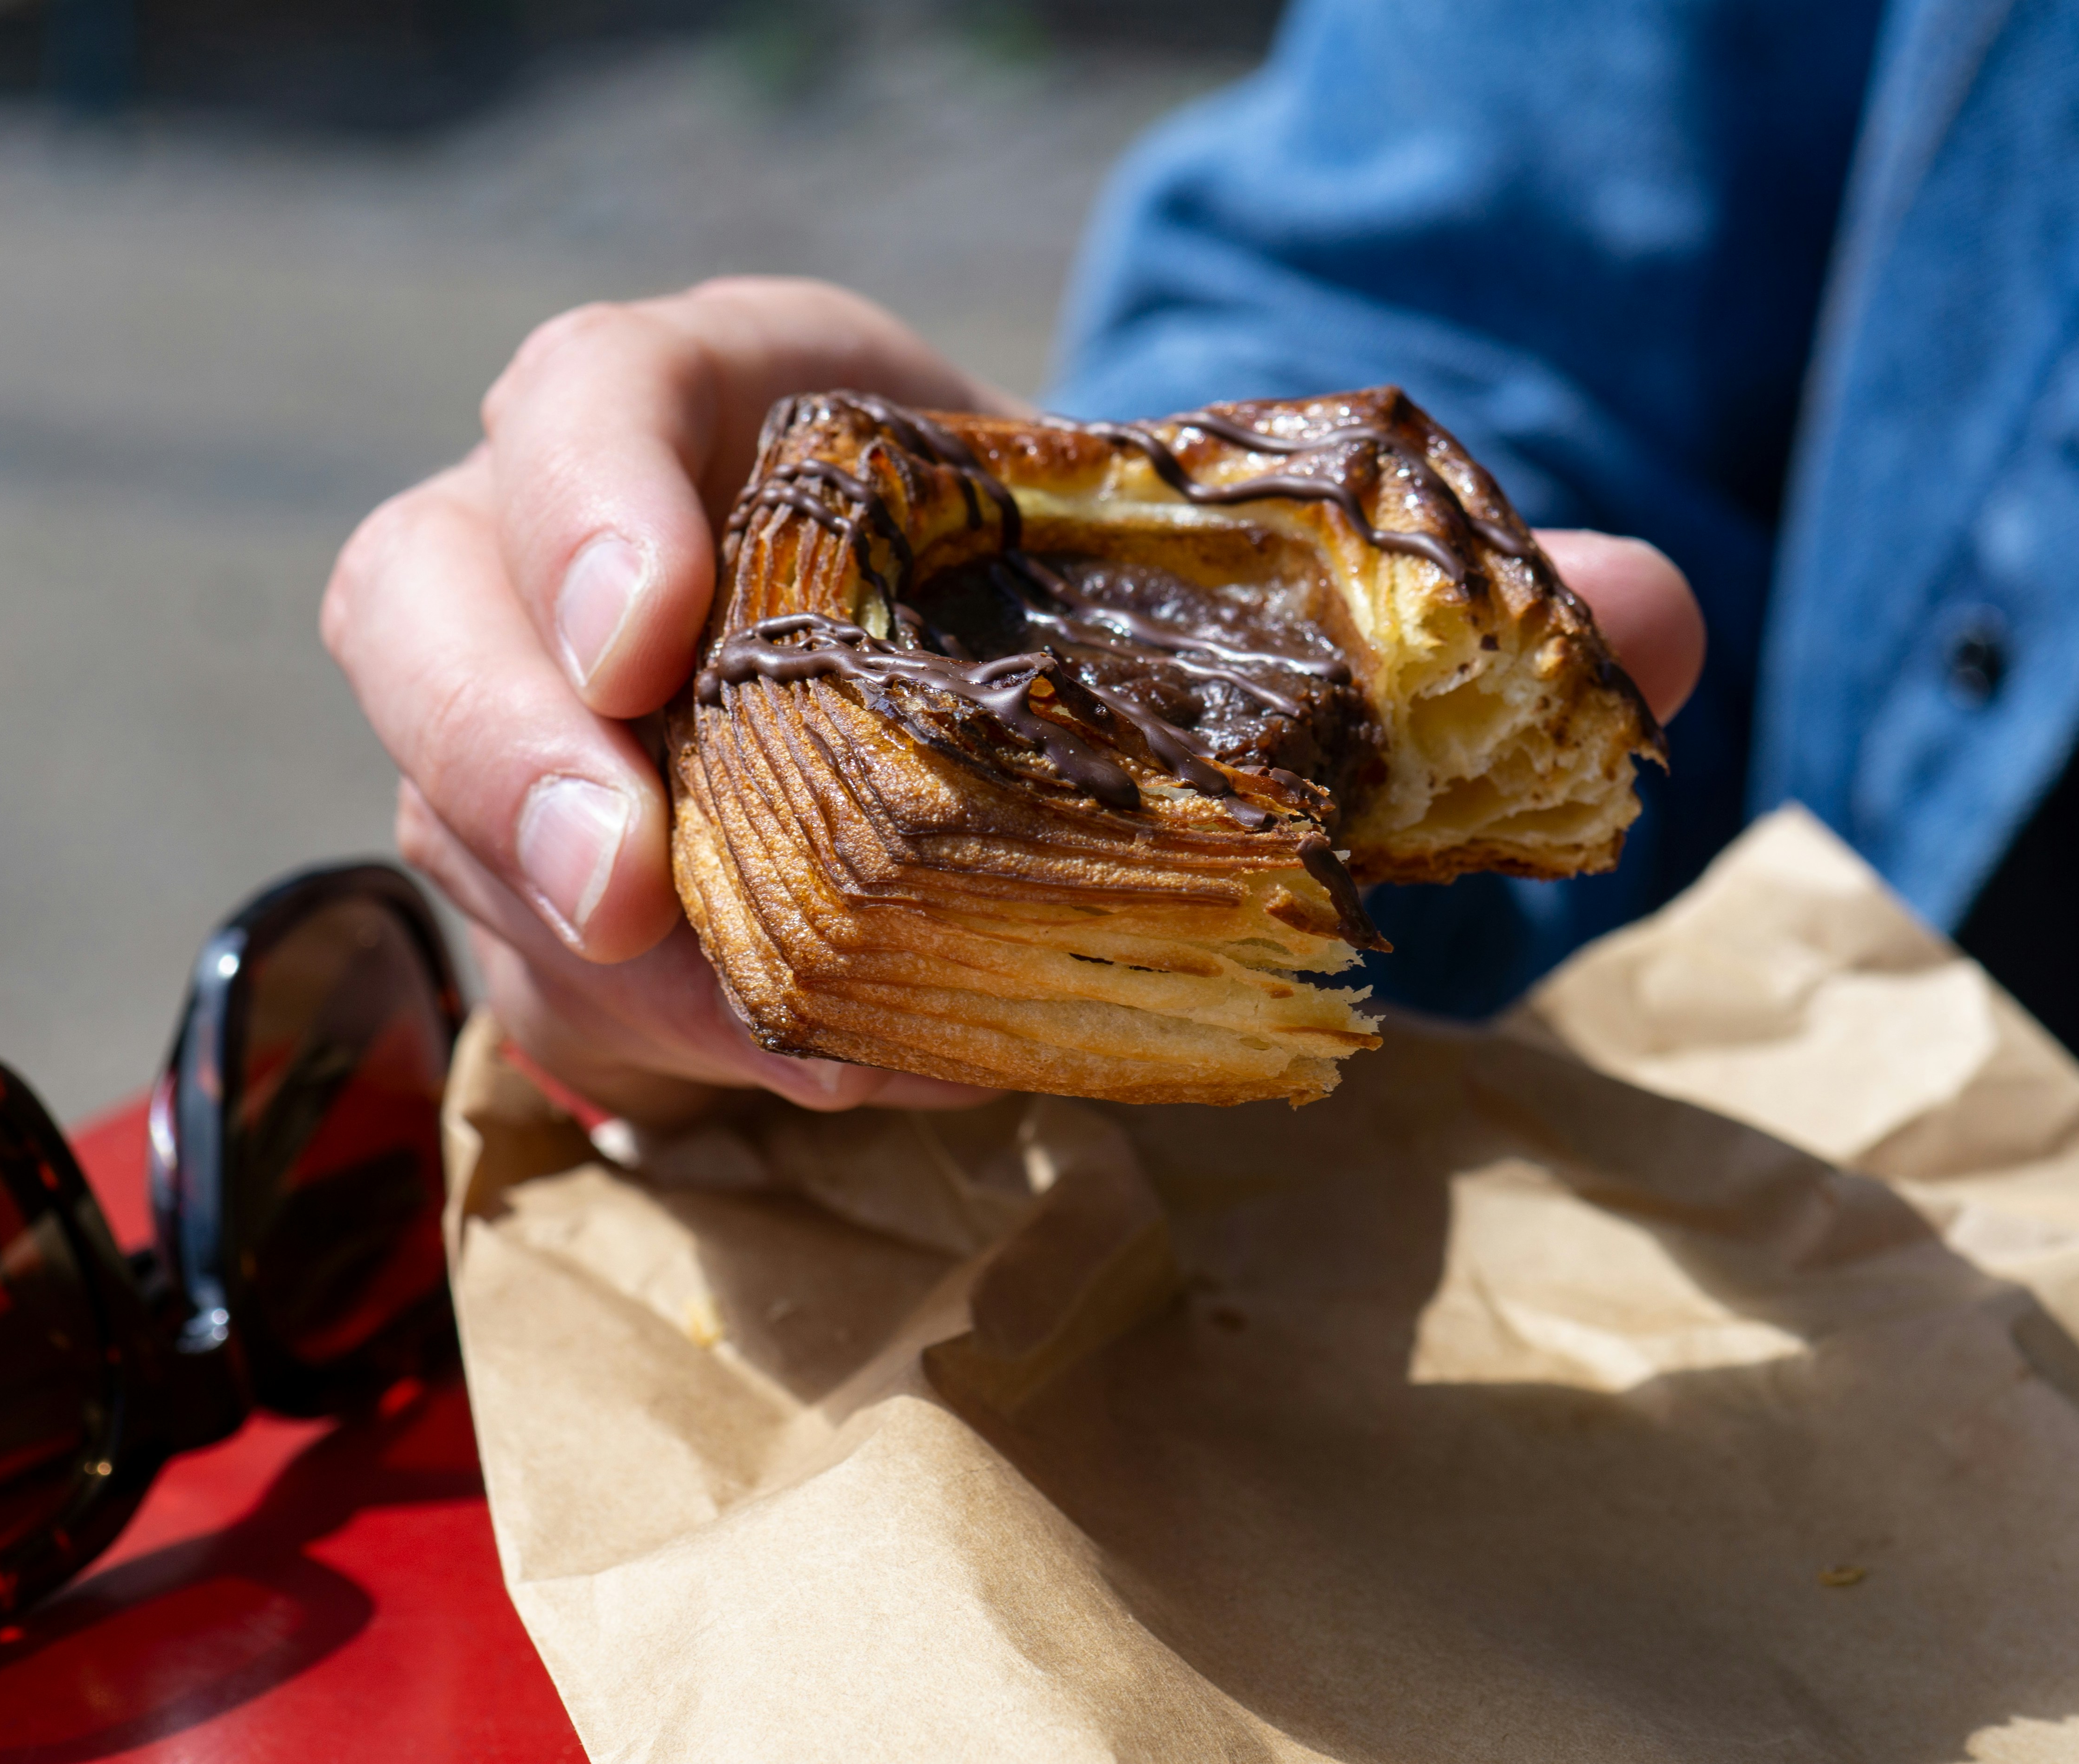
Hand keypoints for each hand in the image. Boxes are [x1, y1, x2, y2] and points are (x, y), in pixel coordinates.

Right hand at [323, 276, 1703, 1125]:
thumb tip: (1651, 618)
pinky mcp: (550, 902)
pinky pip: (545, 995)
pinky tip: (821, 1091)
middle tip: (633, 884)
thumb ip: (1397, 580)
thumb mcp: (1177, 543)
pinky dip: (668, 1063)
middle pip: (428, 614)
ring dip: (631, 972)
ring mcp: (531, 742)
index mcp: (715, 412)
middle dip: (509, 756)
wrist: (952, 652)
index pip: (581, 399)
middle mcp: (572, 565)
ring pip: (481, 845)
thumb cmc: (1051, 574)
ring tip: (825, 1056)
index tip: (658, 633)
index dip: (583, 503)